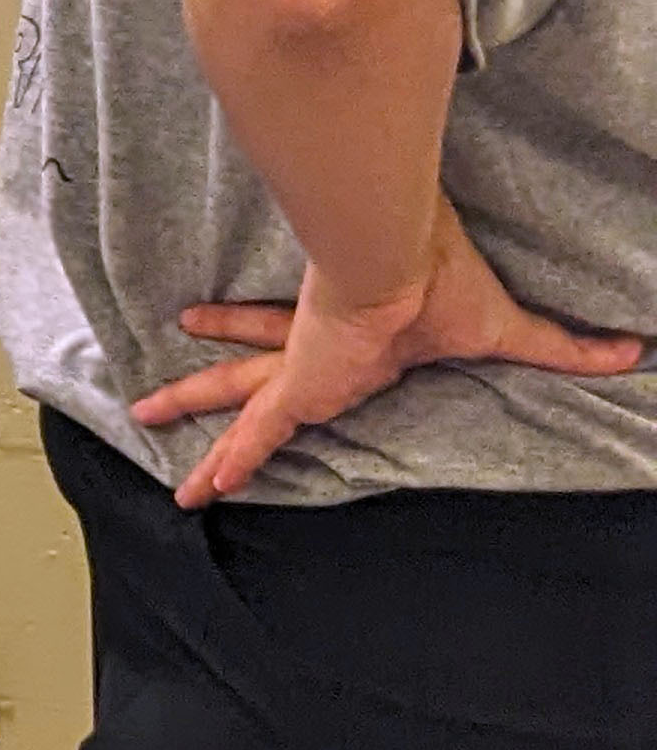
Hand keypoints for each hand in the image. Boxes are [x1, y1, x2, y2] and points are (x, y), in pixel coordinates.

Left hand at [137, 200, 643, 508]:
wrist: (399, 259)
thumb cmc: (442, 282)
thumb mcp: (506, 328)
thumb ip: (559, 348)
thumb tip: (628, 350)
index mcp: (351, 338)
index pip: (299, 346)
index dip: (268, 346)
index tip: (240, 350)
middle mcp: (314, 351)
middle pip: (248, 368)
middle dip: (204, 383)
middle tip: (155, 400)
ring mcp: (301, 368)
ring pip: (233, 395)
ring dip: (192, 409)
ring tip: (141, 421)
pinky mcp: (300, 386)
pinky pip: (258, 435)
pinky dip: (234, 461)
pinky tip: (202, 490)